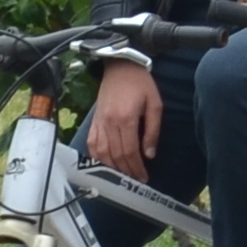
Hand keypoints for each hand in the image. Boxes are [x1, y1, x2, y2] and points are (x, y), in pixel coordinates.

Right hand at [88, 58, 163, 174]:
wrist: (120, 66)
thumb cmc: (141, 83)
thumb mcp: (155, 104)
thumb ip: (152, 130)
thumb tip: (149, 154)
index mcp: (125, 118)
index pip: (129, 151)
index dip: (136, 167)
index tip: (144, 177)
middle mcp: (109, 123)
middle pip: (115, 155)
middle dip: (126, 171)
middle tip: (135, 180)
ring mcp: (99, 122)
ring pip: (101, 152)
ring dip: (111, 167)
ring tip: (122, 176)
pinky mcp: (94, 120)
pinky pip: (91, 143)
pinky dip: (97, 156)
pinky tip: (104, 164)